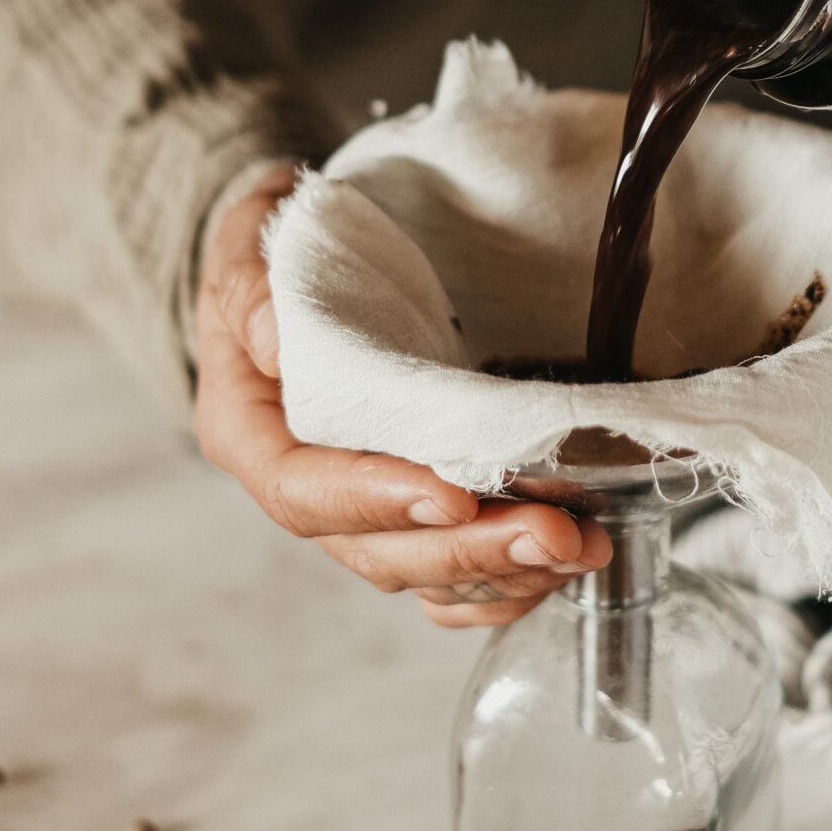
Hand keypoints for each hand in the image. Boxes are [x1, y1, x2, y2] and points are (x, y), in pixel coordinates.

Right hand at [194, 165, 608, 624]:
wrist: (306, 261)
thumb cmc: (278, 255)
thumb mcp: (250, 248)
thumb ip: (255, 290)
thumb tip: (275, 339)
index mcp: (252, 434)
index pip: (303, 492)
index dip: (378, 503)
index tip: (453, 496)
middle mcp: (306, 489)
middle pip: (378, 550)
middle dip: (469, 549)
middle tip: (551, 533)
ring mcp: (363, 511)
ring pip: (427, 573)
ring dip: (507, 570)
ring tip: (581, 546)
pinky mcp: (415, 514)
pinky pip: (453, 580)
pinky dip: (508, 582)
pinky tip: (562, 563)